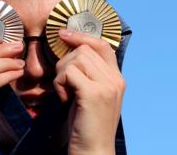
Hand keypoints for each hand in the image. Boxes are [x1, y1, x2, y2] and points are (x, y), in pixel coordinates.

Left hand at [54, 29, 124, 154]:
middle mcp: (116, 79)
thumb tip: (72, 49)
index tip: (64, 34)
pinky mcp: (94, 93)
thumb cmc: (86, 125)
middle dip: (66, 63)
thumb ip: (89, 74)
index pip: (102, 44)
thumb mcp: (92, 95)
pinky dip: (59, 85)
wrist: (93, 150)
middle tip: (64, 84)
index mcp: (117, 78)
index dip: (82, 36)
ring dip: (62, 74)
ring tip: (66, 94)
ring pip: (75, 59)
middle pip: (84, 50)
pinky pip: (68, 73)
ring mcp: (107, 86)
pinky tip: (65, 100)